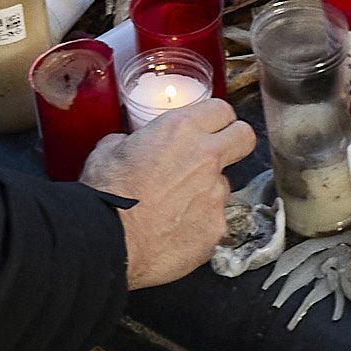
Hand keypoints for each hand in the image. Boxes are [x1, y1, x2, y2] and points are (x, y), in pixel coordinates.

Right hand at [79, 100, 259, 288]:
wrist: (108, 240)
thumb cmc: (105, 195)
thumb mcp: (107, 151)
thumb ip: (130, 142)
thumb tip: (128, 145)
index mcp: (180, 130)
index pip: (222, 110)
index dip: (215, 119)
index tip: (209, 127)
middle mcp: (206, 158)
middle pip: (244, 137)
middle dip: (234, 143)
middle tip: (214, 155)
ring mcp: (216, 195)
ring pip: (223, 186)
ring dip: (205, 193)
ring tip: (174, 208)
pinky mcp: (217, 228)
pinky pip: (214, 221)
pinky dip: (198, 225)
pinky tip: (174, 232)